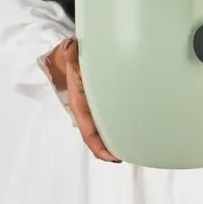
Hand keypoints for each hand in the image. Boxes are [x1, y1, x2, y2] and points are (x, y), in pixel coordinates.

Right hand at [43, 38, 120, 162]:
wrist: (67, 56)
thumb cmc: (71, 59)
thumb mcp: (70, 56)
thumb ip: (70, 54)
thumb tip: (70, 46)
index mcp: (79, 104)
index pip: (88, 131)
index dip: (99, 146)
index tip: (113, 156)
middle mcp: (86, 110)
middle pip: (98, 136)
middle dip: (110, 148)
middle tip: (131, 153)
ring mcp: (94, 107)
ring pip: (104, 128)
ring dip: (115, 138)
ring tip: (135, 144)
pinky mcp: (101, 101)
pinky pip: (109, 117)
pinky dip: (118, 124)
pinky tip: (132, 124)